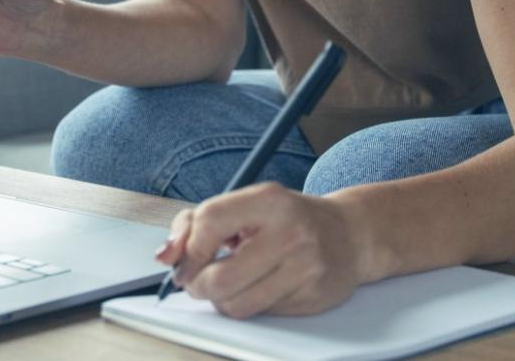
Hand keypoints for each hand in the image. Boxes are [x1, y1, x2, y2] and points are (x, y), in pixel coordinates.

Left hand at [156, 183, 369, 317]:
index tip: (183, 261)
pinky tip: (259, 286)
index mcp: (268, 200)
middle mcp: (290, 232)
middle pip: (220, 277)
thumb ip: (196, 222)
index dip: (188, 249)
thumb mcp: (245, 206)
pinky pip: (262, 314)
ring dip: (222, 300)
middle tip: (199, 280)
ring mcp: (305, 267)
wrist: (349, 234)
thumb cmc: (287, 218)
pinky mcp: (313, 296)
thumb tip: (166, 255)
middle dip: (199, 285)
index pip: (210, 222)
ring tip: (229, 284)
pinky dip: (250, 305)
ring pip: (237, 305)